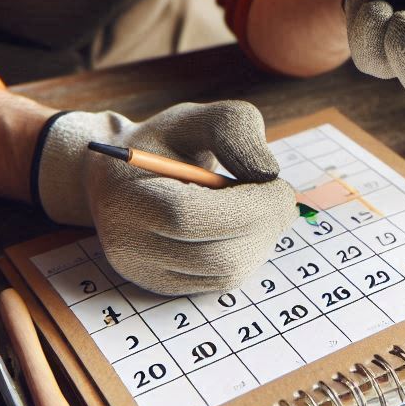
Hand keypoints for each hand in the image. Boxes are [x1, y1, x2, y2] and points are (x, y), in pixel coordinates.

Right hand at [34, 101, 296, 294]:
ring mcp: (146, 273)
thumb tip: (267, 173)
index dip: (248, 206)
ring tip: (262, 208)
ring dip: (260, 241)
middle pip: (215, 256)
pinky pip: (220, 282)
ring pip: (224, 274)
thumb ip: (232, 129)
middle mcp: (130, 245)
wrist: (121, 176)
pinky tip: (244, 226)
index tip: (280, 186)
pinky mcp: (164, 287)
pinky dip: (246, 254)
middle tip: (283, 199)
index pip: (191, 217)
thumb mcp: (195, 119)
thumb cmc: (164, 143)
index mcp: (129, 196)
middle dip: (264, 226)